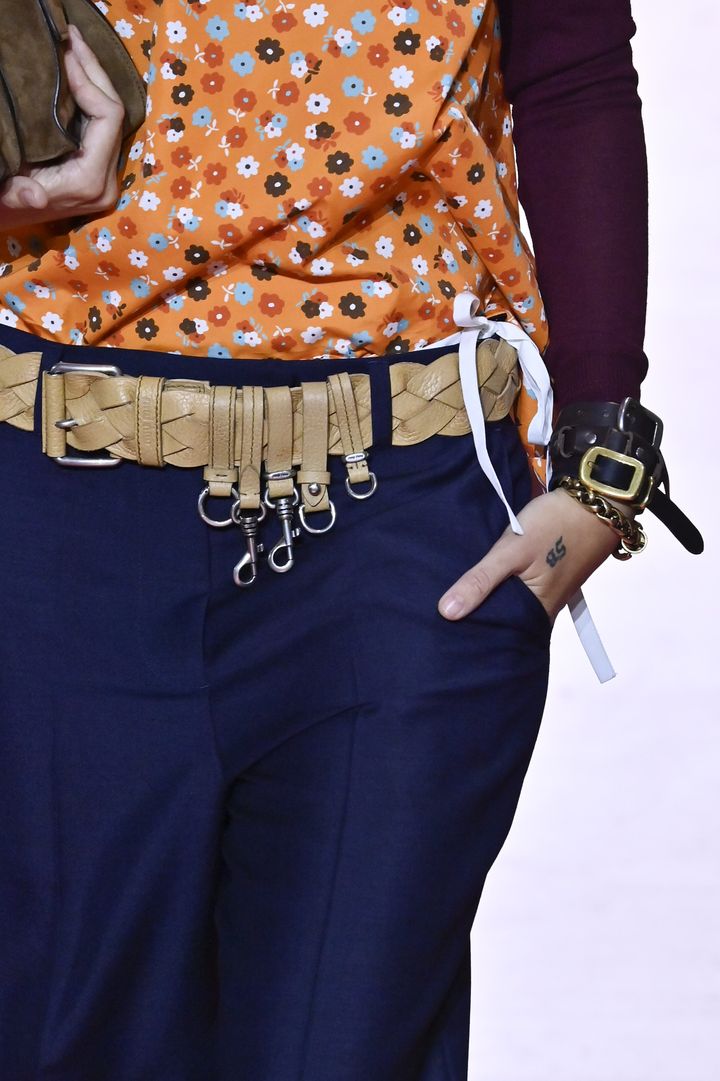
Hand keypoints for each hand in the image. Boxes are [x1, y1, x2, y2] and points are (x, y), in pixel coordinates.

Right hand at [0, 24, 124, 226]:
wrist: (13, 218)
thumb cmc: (8, 201)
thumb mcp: (10, 193)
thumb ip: (21, 193)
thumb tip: (32, 198)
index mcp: (91, 180)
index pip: (109, 117)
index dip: (90, 80)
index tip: (64, 54)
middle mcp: (108, 179)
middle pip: (115, 112)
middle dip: (94, 70)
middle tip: (70, 37)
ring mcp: (107, 173)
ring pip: (112, 115)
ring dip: (92, 78)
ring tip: (71, 46)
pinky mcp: (101, 167)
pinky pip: (103, 122)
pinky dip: (89, 93)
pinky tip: (73, 71)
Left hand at [437, 486, 633, 625]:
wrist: (598, 500)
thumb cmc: (555, 525)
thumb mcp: (511, 550)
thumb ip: (480, 581)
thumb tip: (447, 613)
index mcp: (537, 612)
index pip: (497, 633)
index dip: (472, 630)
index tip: (445, 628)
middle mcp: (546, 609)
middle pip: (506, 619)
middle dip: (481, 615)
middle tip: (445, 612)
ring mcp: (552, 592)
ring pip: (514, 603)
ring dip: (493, 599)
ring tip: (458, 597)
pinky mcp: (553, 576)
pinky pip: (524, 589)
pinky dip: (507, 586)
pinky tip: (487, 579)